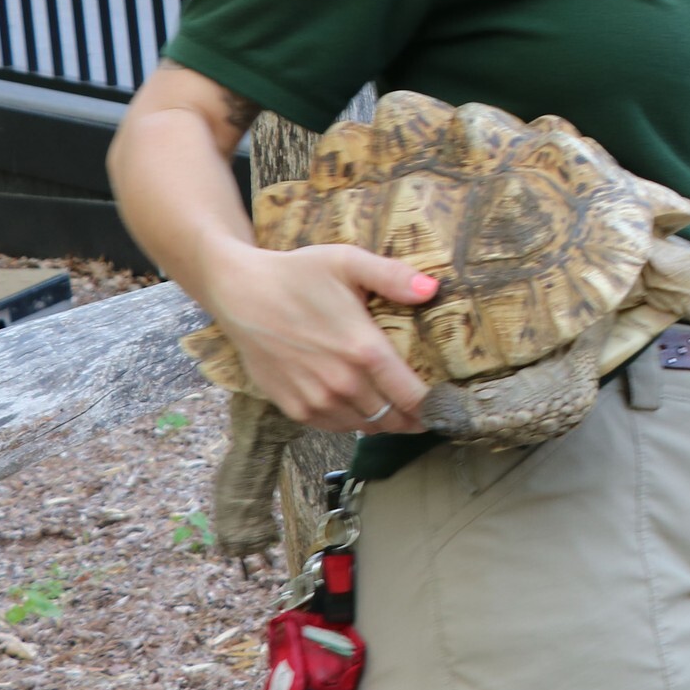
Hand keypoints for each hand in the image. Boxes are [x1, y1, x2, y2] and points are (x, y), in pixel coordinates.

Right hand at [204, 239, 437, 434]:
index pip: (413, 397)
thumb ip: (393, 277)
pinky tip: (359, 405)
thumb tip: (433, 289)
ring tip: (397, 409)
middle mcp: (342, 383)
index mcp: (364, 350)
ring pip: (365, 426)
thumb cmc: (298, 274)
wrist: (240, 292)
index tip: (448, 407)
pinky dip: (352, 421)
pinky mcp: (293, 407)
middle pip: (393, 418)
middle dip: (414, 418)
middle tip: (427, 412)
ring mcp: (316, 400)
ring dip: (384, 421)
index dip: (435, 407)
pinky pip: (335, 426)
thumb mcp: (349, 262)